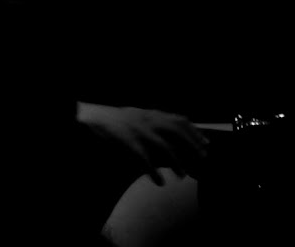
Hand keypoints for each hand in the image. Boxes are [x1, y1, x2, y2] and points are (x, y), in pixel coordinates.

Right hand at [77, 103, 208, 185]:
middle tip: (201, 158)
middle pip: (175, 130)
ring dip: (176, 160)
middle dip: (191, 144)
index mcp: (148, 114)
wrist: (89, 118)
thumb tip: (170, 133)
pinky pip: (143, 157)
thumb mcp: (134, 117)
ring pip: (163, 144)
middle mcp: (145, 119)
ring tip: (182, 175)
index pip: (178, 119)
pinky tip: (159, 181)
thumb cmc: (113, 121)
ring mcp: (136, 129)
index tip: (205, 142)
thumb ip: (150, 123)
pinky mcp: (125, 141)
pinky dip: (153, 170)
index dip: (194, 131)